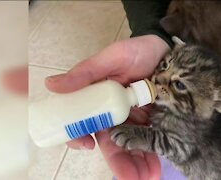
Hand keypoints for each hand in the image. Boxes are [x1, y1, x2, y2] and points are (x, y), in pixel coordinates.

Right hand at [46, 35, 169, 179]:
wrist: (169, 52)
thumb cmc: (138, 50)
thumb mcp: (112, 57)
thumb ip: (86, 71)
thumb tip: (51, 85)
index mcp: (99, 100)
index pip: (84, 124)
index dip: (79, 137)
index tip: (86, 144)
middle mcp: (115, 114)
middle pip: (111, 143)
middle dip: (118, 163)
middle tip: (129, 179)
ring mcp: (135, 120)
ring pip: (131, 147)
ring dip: (136, 165)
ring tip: (145, 178)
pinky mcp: (154, 122)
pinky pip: (151, 142)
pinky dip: (152, 157)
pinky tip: (156, 168)